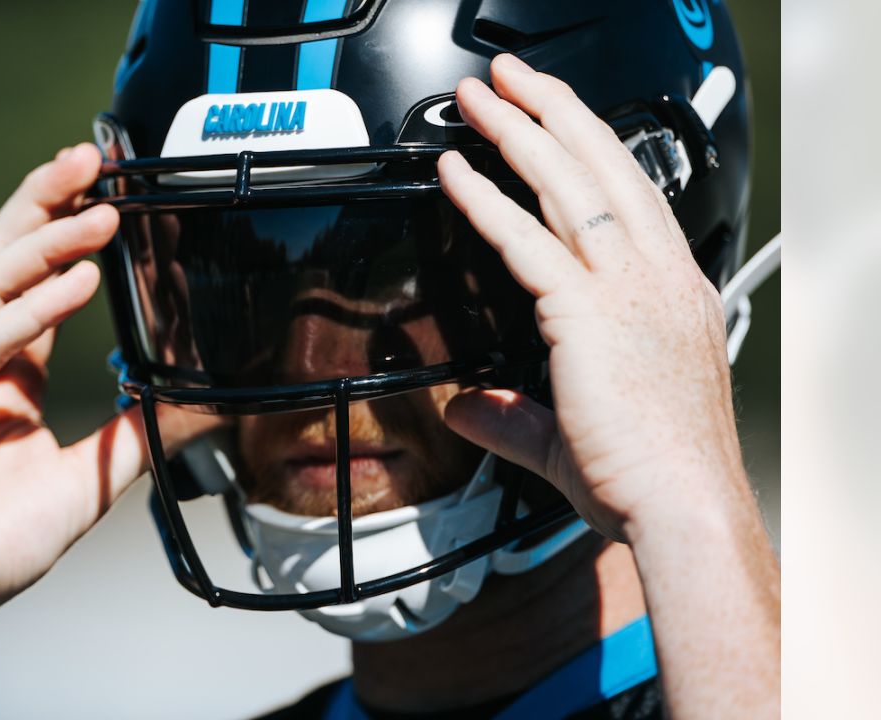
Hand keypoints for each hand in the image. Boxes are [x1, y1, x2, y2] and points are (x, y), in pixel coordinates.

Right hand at [0, 143, 152, 625]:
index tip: (109, 194)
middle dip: (46, 204)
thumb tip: (196, 408)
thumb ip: (136, 435)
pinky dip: (30, 309)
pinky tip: (75, 281)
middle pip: (4, 259)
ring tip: (100, 209)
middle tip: (91, 157)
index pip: (33, 281)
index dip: (67, 233)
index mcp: (1, 368)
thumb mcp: (89, 477)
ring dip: (47, 242)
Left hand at [438, 55, 747, 541]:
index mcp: (667, 293)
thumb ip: (513, 412)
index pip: (628, 198)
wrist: (682, 510)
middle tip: (511, 78)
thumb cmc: (652, 475)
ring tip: (479, 98)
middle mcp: (654, 278)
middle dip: (553, 111)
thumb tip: (468, 407)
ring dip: (517, 132)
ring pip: (567, 185)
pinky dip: (487, 201)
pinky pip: (527, 241)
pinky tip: (455, 172)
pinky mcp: (590, 311)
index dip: (589, 150)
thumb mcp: (569, 435)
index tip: (558, 122)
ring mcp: (628, 289)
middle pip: (602, 168)